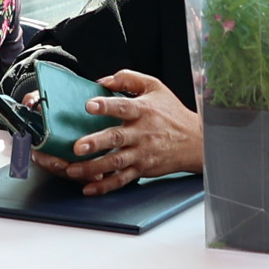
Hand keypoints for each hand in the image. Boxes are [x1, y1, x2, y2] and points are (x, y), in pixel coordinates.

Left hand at [50, 71, 196, 192]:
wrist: (195, 141)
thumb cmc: (171, 113)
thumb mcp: (155, 87)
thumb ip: (128, 79)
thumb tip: (102, 81)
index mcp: (144, 111)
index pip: (124, 107)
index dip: (106, 106)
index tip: (89, 105)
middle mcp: (142, 133)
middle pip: (117, 138)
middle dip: (96, 143)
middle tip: (77, 147)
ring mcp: (141, 153)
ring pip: (115, 162)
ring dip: (93, 168)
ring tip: (73, 170)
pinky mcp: (142, 169)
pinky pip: (122, 179)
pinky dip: (105, 186)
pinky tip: (89, 188)